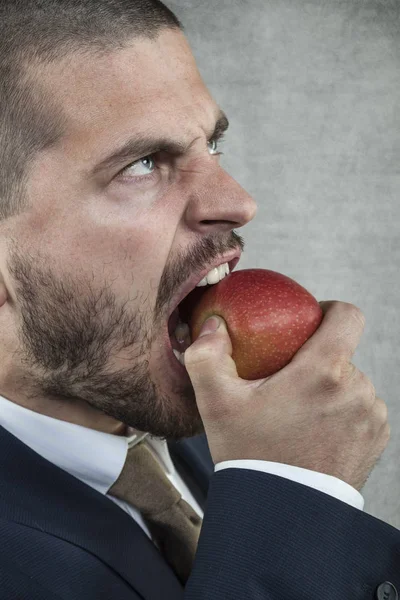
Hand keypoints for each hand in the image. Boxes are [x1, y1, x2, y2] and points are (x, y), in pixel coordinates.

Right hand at [184, 301, 389, 490]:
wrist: (282, 515)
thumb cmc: (250, 456)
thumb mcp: (217, 404)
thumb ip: (208, 356)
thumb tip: (214, 326)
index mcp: (323, 372)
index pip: (347, 316)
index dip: (330, 310)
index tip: (311, 322)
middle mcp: (356, 390)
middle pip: (341, 354)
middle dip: (317, 361)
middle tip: (287, 383)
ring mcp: (370, 416)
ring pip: (351, 382)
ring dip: (330, 388)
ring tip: (299, 413)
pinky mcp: (376, 438)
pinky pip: (361, 408)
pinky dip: (342, 411)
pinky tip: (316, 431)